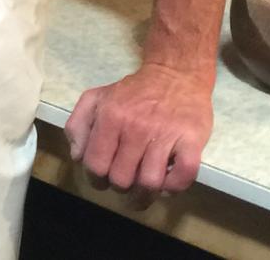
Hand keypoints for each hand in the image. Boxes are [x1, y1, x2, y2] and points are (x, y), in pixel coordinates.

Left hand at [64, 62, 212, 206]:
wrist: (175, 73)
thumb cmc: (133, 91)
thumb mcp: (95, 98)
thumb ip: (78, 125)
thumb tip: (78, 156)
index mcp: (110, 117)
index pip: (95, 164)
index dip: (96, 179)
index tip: (102, 180)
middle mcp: (136, 126)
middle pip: (122, 179)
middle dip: (120, 188)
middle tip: (125, 183)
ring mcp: (165, 134)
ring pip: (150, 182)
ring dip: (145, 195)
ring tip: (143, 190)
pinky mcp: (192, 139)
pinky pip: (183, 174)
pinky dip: (174, 187)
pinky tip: (166, 184)